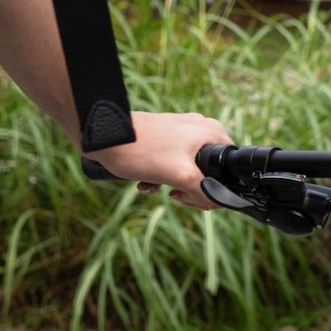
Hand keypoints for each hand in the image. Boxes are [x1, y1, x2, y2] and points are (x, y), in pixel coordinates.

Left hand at [84, 110, 232, 210]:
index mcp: (212, 133)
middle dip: (191, 188)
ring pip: (188, 168)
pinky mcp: (163, 135)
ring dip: (174, 184)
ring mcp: (181, 130)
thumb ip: (204, 191)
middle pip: (208, 170)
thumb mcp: (180, 176)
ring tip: (158, 189)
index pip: (227, 169)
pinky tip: (146, 183)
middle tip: (176, 195)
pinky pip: (171, 161)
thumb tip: (217, 203)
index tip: (193, 198)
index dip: (214, 189)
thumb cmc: (141, 151)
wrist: (103, 137)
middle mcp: (200, 128)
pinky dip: (161, 175)